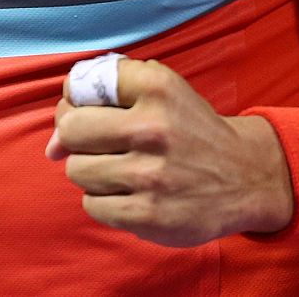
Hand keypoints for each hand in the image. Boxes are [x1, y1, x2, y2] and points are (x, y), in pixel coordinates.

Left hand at [44, 57, 294, 246]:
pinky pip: (93, 206)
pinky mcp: (150, 215)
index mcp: (157, 88)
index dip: (75, 98)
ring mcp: (151, 176)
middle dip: (75, 138)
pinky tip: (129, 193)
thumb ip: (104, 93)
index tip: (88, 109)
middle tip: (95, 144)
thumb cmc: (190, 129)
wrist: (246, 178)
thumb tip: (52, 145)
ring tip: (118, 170)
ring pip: (77, 170)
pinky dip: (104, 201)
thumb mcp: (162, 88)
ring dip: (90, 171)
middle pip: (70, 130)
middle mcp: (154, 128)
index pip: (82, 84)